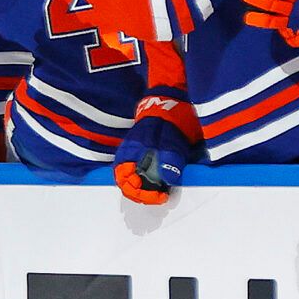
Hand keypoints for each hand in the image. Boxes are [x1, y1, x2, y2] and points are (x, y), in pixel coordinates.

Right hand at [113, 87, 199, 204]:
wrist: (170, 100)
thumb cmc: (170, 118)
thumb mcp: (174, 138)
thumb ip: (171, 158)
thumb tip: (169, 180)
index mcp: (131, 150)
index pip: (125, 179)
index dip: (141, 193)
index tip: (160, 196)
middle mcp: (127, 152)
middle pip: (124, 181)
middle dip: (140, 194)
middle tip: (159, 198)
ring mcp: (132, 151)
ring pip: (128, 177)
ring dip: (141, 188)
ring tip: (158, 193)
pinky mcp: (139, 151)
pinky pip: (134, 170)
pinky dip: (143, 180)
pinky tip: (157, 182)